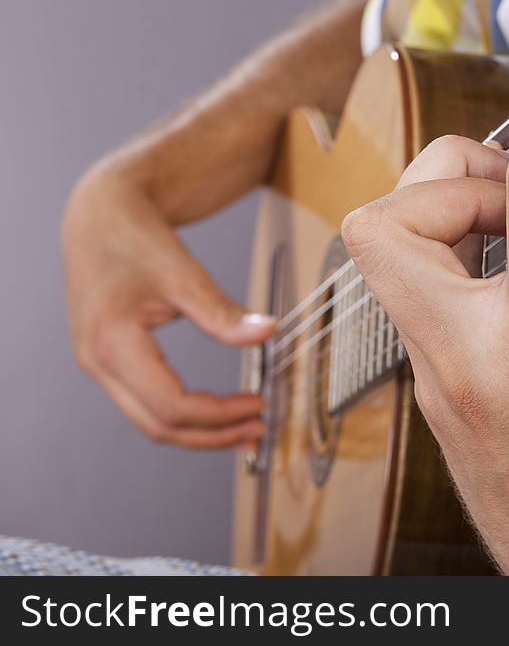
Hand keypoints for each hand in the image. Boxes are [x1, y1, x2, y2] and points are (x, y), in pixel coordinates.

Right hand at [63, 171, 273, 448]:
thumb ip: (222, 312)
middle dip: (213, 435)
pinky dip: (183, 416)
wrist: (97, 217)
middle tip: (259, 428)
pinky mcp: (107, 363)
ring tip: (244, 426)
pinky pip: (145, 405)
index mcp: (113, 341)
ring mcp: (97, 366)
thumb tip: (267, 333)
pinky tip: (215, 412)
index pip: (171, 405)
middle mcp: (97, 362)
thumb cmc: (134, 238)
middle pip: (159, 426)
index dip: (220, 414)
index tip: (259, 403)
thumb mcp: (184, 273)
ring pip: (150, 423)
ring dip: (199, 432)